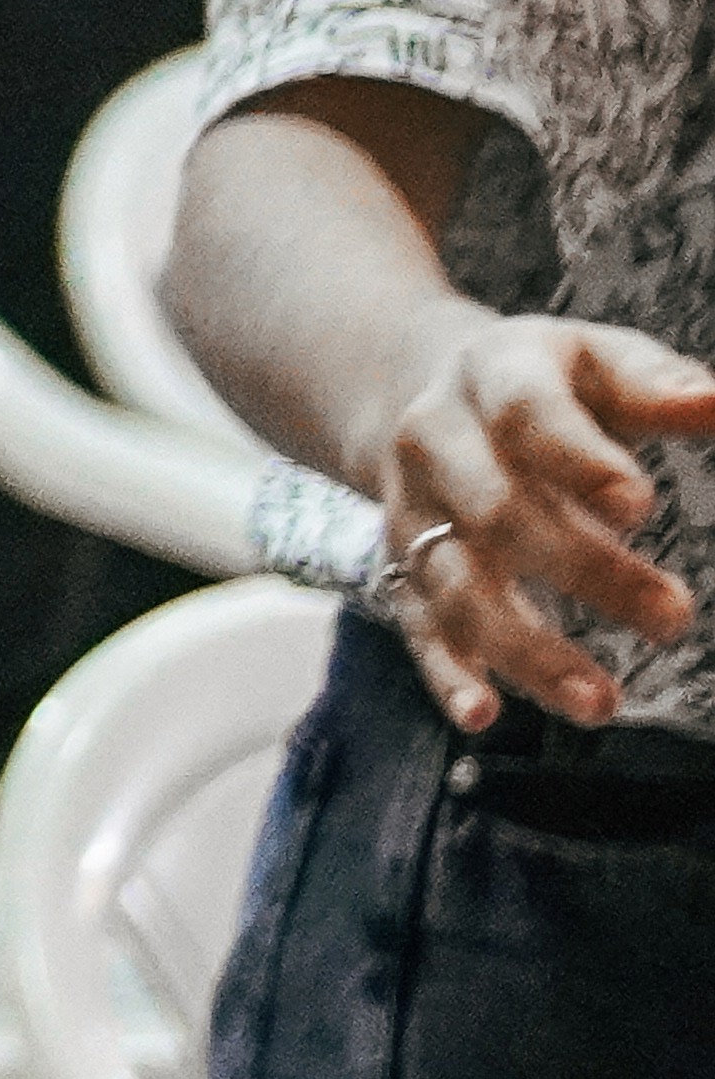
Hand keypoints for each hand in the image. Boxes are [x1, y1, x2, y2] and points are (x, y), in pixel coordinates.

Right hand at [368, 312, 714, 729]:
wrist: (422, 387)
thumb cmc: (545, 382)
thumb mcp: (596, 361)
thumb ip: (656, 385)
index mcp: (489, 375)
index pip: (525, 415)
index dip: (577, 462)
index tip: (642, 507)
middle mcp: (434, 443)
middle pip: (495, 512)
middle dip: (584, 571)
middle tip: (676, 619)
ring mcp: (412, 509)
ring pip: (453, 583)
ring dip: (524, 648)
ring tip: (603, 705)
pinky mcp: (402, 565)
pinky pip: (418, 624)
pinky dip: (446, 672)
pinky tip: (484, 716)